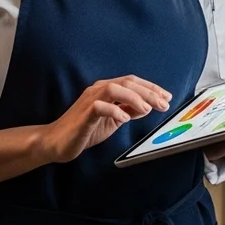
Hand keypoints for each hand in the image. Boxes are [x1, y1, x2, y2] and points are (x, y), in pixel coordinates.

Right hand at [36, 75, 171, 163]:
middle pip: (127, 82)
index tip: (167, 97)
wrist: (57, 142)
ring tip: (147, 109)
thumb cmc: (84, 130)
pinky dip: (115, 110)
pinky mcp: (83, 115)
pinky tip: (125, 118)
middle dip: (149, 92)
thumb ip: (128, 111)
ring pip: (114, 89)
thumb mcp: (113, 121)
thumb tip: (147, 107)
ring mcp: (89, 101)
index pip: (132, 82)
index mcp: (106, 90)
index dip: (151, 88)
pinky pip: (100, 107)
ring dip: (134, 98)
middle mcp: (98, 90)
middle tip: (164, 103)